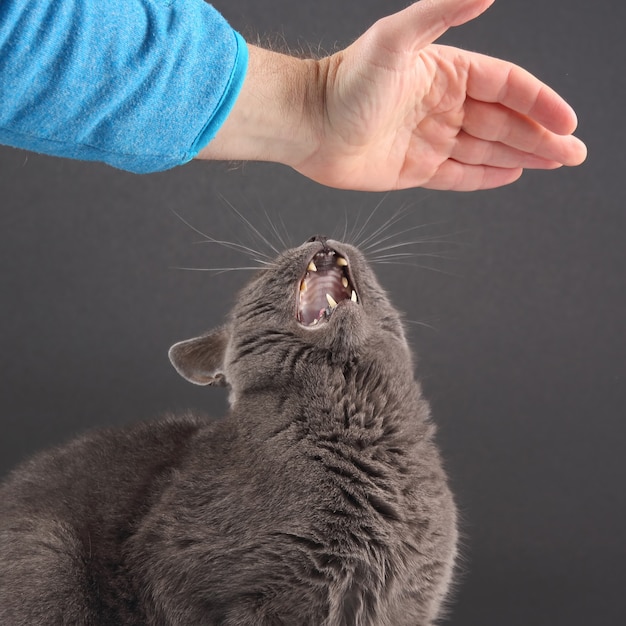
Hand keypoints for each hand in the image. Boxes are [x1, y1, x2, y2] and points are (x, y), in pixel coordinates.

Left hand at [200, 0, 586, 191]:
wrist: (306, 126)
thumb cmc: (343, 82)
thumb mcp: (395, 39)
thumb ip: (441, 12)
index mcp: (445, 72)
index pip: (505, 85)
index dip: (538, 102)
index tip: (566, 121)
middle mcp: (441, 105)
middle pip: (503, 120)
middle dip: (540, 136)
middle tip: (572, 153)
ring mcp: (429, 138)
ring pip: (486, 148)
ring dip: (522, 154)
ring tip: (554, 163)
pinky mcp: (414, 168)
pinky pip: (458, 173)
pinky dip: (485, 174)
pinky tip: (512, 173)